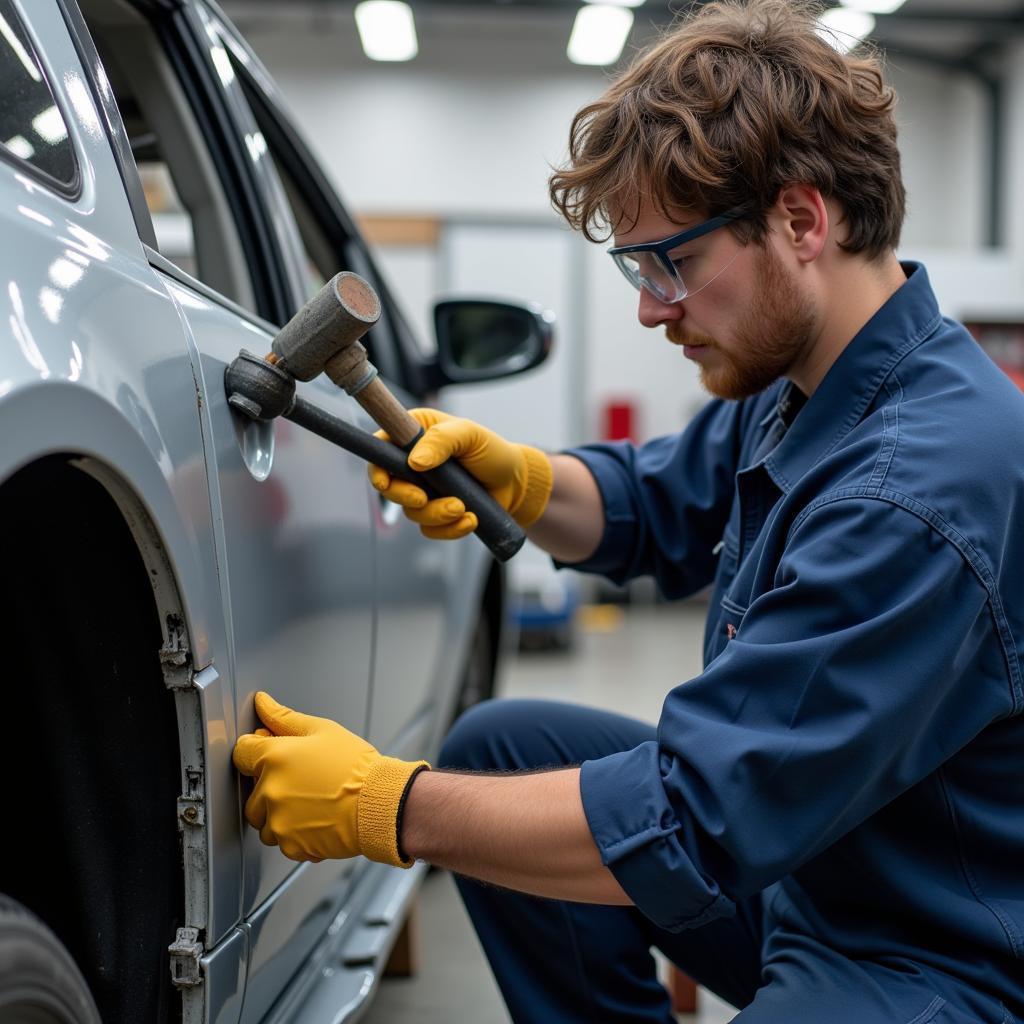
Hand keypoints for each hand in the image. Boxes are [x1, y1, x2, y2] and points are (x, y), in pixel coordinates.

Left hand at [232, 692, 428, 864]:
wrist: (380, 804)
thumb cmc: (356, 767)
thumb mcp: (323, 731)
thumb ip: (284, 718)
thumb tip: (263, 703)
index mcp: (273, 758)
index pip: (241, 752)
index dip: (257, 750)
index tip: (273, 755)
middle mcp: (270, 791)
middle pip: (251, 791)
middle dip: (270, 785)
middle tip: (303, 781)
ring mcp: (278, 821)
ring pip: (264, 819)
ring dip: (279, 813)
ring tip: (311, 802)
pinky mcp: (290, 845)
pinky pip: (281, 840)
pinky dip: (295, 833)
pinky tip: (317, 818)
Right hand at [368, 408, 552, 539]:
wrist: (514, 483)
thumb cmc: (491, 451)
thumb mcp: (469, 435)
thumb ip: (442, 441)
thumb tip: (415, 462)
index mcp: (415, 435)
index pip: (381, 449)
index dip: (376, 468)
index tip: (384, 482)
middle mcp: (414, 464)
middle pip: (389, 487)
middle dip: (405, 496)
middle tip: (422, 498)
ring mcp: (424, 491)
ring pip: (412, 512)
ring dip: (436, 514)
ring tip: (462, 508)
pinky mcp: (436, 513)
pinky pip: (430, 529)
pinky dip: (449, 529)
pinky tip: (470, 520)